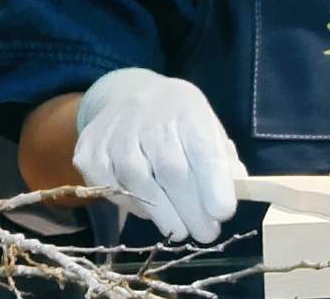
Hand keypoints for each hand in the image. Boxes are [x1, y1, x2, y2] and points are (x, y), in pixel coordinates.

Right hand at [74, 68, 245, 242]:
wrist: (128, 96)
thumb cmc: (178, 120)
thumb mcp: (207, 127)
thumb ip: (223, 159)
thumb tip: (239, 189)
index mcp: (185, 109)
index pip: (201, 149)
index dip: (213, 185)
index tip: (224, 213)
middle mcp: (147, 118)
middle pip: (171, 171)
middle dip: (192, 209)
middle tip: (206, 233)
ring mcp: (114, 135)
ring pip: (140, 184)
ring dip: (164, 215)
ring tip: (181, 231)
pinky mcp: (90, 152)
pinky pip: (112, 189)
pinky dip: (135, 206)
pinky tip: (151, 211)